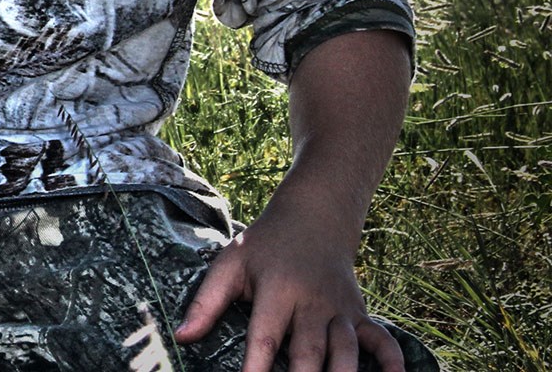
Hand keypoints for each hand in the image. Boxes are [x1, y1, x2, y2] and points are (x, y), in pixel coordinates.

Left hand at [174, 190, 405, 371]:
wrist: (313, 218)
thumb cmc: (264, 246)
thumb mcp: (230, 264)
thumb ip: (207, 302)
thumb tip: (182, 337)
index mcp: (277, 290)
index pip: (265, 336)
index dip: (257, 366)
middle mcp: (312, 303)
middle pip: (308, 351)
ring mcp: (339, 309)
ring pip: (346, 350)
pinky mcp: (360, 314)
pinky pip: (381, 339)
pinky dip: (392, 360)